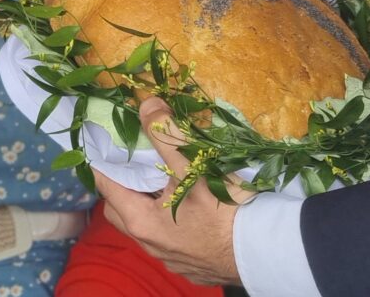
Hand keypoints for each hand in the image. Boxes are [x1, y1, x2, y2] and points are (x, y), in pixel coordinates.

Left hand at [94, 98, 245, 285]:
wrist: (264, 253)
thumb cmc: (225, 211)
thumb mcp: (194, 167)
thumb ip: (165, 135)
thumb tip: (146, 105)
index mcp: (141, 221)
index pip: (106, 185)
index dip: (105, 160)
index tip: (107, 140)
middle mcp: (149, 244)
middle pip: (120, 209)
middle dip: (123, 184)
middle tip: (137, 161)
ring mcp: (170, 257)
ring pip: (145, 225)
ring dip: (148, 203)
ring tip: (165, 180)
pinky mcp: (190, 264)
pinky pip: (168, 239)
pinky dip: (170, 220)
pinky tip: (190, 208)